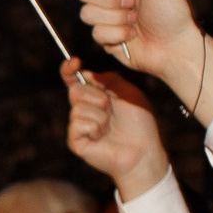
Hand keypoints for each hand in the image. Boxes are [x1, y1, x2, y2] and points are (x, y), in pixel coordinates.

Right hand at [65, 60, 170, 201]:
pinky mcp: (75, 141)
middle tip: (111, 109)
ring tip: (110, 127)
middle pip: (75, 90)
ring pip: (78, 108)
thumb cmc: (139, 123)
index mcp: (95, 96)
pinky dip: (95, 127)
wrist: (143, 150)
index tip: (74, 62)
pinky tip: (102, 136)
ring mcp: (78, 126)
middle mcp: (84, 109)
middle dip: (96, 96)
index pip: (74, 80)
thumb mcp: (128, 93)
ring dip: (100, 115)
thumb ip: (109, 79)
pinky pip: (78, 124)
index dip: (69, 70)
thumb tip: (87, 74)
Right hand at [78, 0, 201, 86]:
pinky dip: (117, 34)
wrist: (175, 45)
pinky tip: (133, 35)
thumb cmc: (172, 10)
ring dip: (115, 17)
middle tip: (131, 2)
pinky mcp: (105, 39)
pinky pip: (96, 33)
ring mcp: (107, 20)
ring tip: (135, 20)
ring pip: (87, 13)